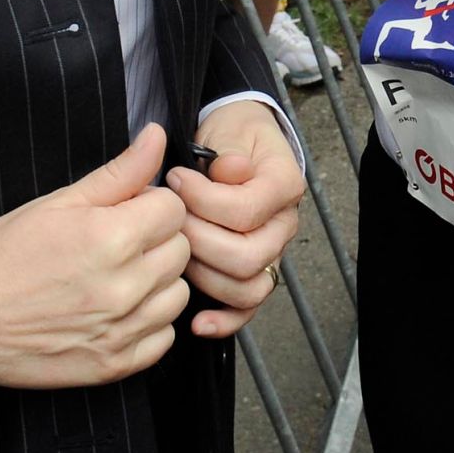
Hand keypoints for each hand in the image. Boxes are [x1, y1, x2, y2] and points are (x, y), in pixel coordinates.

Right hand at [0, 123, 190, 388]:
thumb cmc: (4, 253)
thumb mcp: (59, 202)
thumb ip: (119, 172)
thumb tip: (157, 137)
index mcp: (111, 237)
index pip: (174, 209)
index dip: (152, 203)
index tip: (129, 209)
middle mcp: (123, 287)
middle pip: (181, 250)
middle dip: (158, 238)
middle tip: (121, 240)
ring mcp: (120, 331)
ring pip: (178, 295)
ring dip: (158, 282)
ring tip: (121, 275)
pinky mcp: (113, 367)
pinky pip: (163, 339)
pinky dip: (149, 323)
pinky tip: (119, 310)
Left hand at [167, 101, 304, 337]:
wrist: (236, 139)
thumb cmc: (230, 135)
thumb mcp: (229, 130)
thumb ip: (228, 152)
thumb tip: (229, 169)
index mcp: (283, 186)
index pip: (246, 210)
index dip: (204, 200)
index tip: (175, 179)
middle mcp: (284, 225)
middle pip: (247, 257)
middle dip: (199, 240)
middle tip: (170, 219)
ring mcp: (272, 254)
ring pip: (246, 288)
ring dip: (203, 275)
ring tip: (175, 250)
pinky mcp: (254, 274)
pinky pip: (246, 309)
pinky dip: (223, 321)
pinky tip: (197, 322)